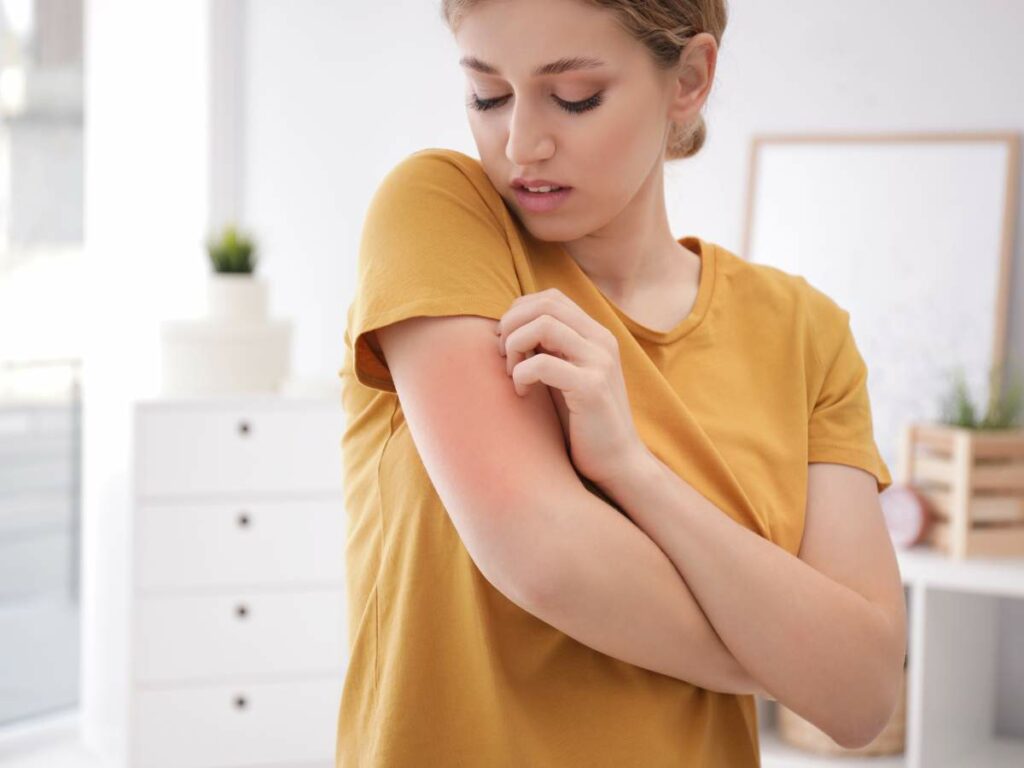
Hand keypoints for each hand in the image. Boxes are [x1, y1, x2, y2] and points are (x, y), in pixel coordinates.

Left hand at [496, 288, 643, 489]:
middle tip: (503, 356)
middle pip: (544, 304)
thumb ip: (549, 348)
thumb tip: (508, 327)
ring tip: (512, 373)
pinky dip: (521, 374)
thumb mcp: (565, 374)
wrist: (617, 461)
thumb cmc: (582, 421)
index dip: (519, 312)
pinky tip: (522, 393)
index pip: (550, 297)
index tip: (508, 343)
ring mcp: (599, 362)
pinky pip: (542, 364)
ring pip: (543, 325)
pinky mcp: (591, 388)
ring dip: (515, 346)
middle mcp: (601, 341)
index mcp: (595, 334)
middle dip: (511, 324)